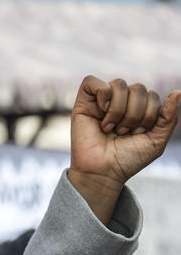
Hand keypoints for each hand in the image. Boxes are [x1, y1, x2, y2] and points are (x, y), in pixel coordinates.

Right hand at [69, 76, 179, 209]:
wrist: (103, 172)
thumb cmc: (127, 160)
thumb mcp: (157, 140)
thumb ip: (169, 117)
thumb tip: (177, 92)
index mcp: (138, 110)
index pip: (151, 95)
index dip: (149, 114)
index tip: (137, 134)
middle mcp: (120, 103)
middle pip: (138, 88)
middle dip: (135, 113)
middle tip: (123, 132)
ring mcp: (101, 102)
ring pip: (119, 84)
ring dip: (118, 109)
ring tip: (110, 128)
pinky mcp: (83, 103)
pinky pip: (93, 82)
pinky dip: (101, 94)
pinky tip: (100, 111)